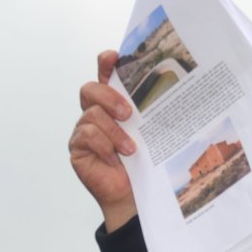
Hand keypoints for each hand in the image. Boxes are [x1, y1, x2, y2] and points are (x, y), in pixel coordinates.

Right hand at [69, 50, 137, 230]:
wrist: (135, 194)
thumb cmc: (144, 162)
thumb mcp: (151, 133)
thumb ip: (151, 113)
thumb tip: (174, 92)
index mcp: (114, 104)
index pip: (105, 76)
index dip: (106, 63)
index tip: (113, 57)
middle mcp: (95, 112)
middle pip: (90, 89)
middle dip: (109, 97)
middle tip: (129, 114)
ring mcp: (84, 130)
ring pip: (92, 115)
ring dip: (114, 132)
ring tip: (130, 149)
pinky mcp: (77, 147)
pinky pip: (86, 136)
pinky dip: (104, 146)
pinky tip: (115, 159)